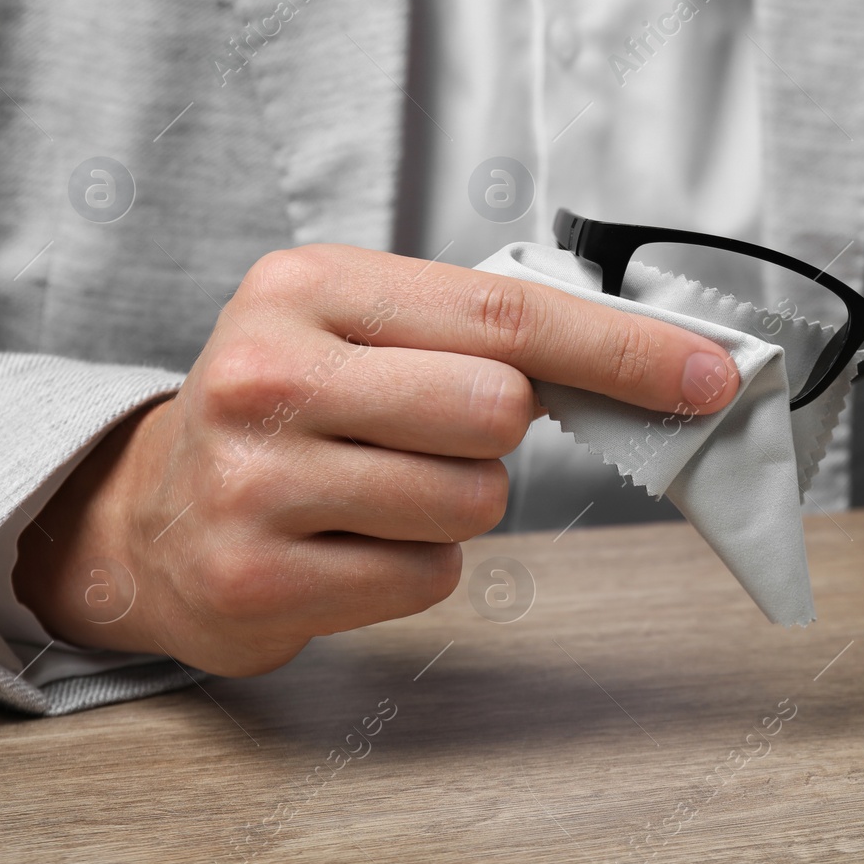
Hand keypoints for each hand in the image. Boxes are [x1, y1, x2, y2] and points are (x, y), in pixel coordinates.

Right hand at [13, 245, 738, 674]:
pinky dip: (417, 563)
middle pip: (497, 409)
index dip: (622, 349)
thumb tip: (650, 363)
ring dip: (459, 504)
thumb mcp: (363, 331)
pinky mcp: (257, 576)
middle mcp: (268, 374)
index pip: (505, 314)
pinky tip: (351, 542)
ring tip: (380, 490)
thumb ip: (483, 333)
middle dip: (500, 433)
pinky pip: (427, 575)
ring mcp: (254, 480)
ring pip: (472, 500)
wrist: (155, 516)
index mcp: (308, 287)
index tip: (709, 374)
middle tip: (439, 432)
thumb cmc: (295, 412)